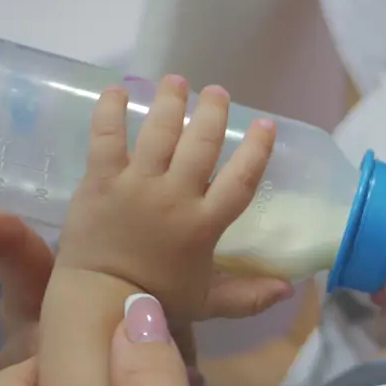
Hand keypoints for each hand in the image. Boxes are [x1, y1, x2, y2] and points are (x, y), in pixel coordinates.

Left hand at [52, 75, 275, 321]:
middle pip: (200, 145)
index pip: (240, 180)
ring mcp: (136, 186)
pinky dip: (111, 111)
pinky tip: (117, 90)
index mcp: (204, 224)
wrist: (96, 304)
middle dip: (211, 113)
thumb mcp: (208, 302)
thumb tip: (289, 288)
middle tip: (217, 91)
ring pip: (158, 133)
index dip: (256, 150)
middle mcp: (175, 198)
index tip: (266, 124)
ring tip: (176, 81)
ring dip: (169, 102)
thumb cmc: (155, 300)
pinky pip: (106, 138)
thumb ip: (248, 296)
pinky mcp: (101, 182)